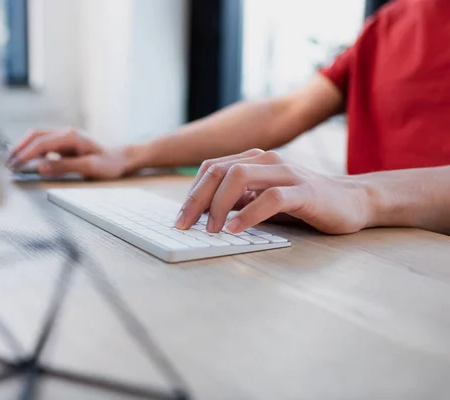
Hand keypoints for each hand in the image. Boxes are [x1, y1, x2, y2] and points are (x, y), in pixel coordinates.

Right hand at [7, 128, 127, 178]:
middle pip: (35, 136)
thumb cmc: (109, 164)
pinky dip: (32, 151)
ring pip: (37, 138)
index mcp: (70, 137)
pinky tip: (26, 161)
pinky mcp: (64, 144)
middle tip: (6, 163)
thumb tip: (41, 167)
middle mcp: (65, 133)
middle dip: (18, 149)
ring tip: (12, 162)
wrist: (121, 159)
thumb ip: (65, 167)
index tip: (14, 166)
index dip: (25, 155)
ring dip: (23, 148)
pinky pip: (43, 144)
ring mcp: (64, 137)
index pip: (41, 144)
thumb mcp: (89, 168)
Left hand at [174, 149, 371, 234]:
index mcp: (253, 159)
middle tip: (185, 226)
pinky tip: (236, 229)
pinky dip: (249, 214)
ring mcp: (286, 173)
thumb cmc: (303, 201)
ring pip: (239, 177)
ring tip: (211, 229)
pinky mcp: (304, 191)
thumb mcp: (262, 197)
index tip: (181, 219)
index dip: (192, 193)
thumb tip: (202, 214)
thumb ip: (238, 198)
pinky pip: (270, 198)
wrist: (352, 201)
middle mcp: (266, 160)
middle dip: (196, 200)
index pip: (211, 168)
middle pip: (218, 171)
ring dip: (218, 205)